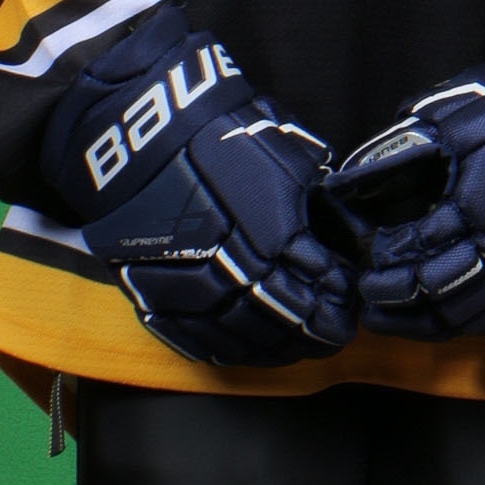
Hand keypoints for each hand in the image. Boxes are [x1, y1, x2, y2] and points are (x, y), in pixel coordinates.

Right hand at [41, 8, 357, 365]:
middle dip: (314, 332)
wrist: (138, 135)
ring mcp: (190, 290)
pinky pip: (196, 341)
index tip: (346, 304)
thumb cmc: (217, 133)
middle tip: (332, 336)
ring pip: (243, 339)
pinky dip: (226, 351)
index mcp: (274, 234)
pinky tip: (246, 351)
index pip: (318, 285)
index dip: (336, 299)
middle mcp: (235, 271)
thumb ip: (310, 198)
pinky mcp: (153, 296)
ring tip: (296, 350)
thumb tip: (336, 222)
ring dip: (276, 350)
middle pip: (284, 320)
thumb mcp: (283, 153)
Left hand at [339, 11, 484, 341]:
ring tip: (388, 319)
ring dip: (422, 323)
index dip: (385, 261)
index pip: (418, 249)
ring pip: (468, 314)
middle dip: (395, 296)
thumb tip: (354, 178)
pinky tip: (436, 322)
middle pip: (439, 289)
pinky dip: (463, 326)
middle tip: (366, 294)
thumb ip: (405, 150)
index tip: (362, 263)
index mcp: (479, 203)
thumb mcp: (457, 115)